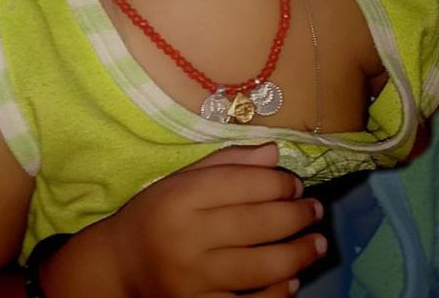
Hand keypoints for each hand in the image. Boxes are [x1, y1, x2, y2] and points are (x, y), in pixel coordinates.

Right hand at [102, 143, 324, 296]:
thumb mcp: (180, 180)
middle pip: (256, 223)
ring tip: (318, 243)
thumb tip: (275, 153)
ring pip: (261, 267)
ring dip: (299, 254)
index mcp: (180, 198)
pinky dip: (278, 293)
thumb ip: (226, 164)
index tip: (295, 183)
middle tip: (315, 209)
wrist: (120, 267)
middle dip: (295, 215)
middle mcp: (187, 237)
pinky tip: (293, 279)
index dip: (277, 182)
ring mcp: (194, 280)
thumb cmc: (154, 215)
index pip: (240, 184)